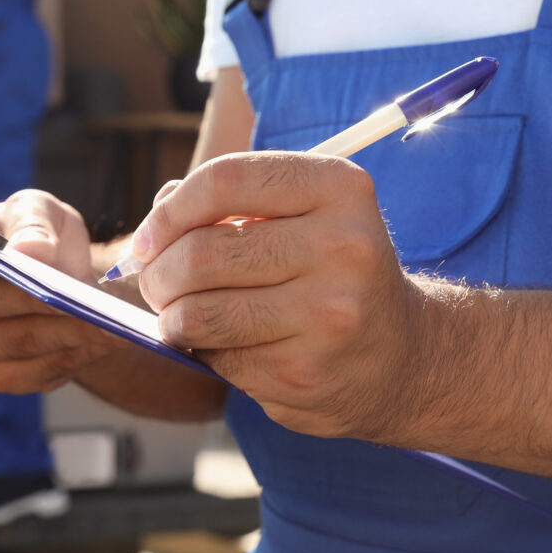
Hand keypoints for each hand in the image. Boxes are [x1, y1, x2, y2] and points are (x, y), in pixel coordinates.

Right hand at [0, 190, 127, 392]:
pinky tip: (104, 338)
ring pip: (15, 342)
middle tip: (77, 294)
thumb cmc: (35, 234)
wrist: (58, 276)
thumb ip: (32, 223)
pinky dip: (74, 353)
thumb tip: (30, 252)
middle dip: (32, 298)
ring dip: (64, 332)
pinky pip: (36, 370)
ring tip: (108, 320)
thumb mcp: (38, 210)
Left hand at [128, 153, 433, 442]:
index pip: (225, 180)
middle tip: (155, 284)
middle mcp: (342, 246)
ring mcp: (326, 314)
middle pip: (203, 252)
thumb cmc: (333, 271)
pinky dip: (206, 352)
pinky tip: (227, 345)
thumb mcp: (303, 214)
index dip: (170, 211)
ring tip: (177, 315)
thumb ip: (230, 201)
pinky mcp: (305, 372)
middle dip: (159, 272)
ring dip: (171, 316)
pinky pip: (218, 357)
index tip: (148, 237)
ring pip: (199, 312)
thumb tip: (159, 210)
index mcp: (339, 188)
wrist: (403, 357)